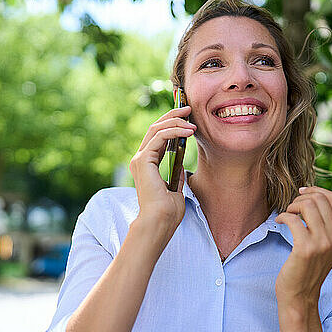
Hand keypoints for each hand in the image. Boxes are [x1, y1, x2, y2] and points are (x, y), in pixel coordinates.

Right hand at [129, 105, 195, 227]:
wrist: (160, 222)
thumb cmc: (167, 211)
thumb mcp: (176, 188)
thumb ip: (176, 174)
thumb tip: (181, 164)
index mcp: (146, 165)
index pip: (157, 137)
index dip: (171, 124)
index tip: (187, 119)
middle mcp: (140, 160)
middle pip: (155, 128)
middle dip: (172, 116)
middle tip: (189, 109)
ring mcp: (140, 159)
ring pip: (156, 129)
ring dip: (175, 121)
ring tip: (192, 121)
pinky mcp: (143, 160)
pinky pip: (159, 137)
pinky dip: (174, 131)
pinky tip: (187, 131)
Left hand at [274, 186, 331, 303]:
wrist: (300, 294)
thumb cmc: (308, 267)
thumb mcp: (326, 245)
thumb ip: (327, 225)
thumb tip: (315, 195)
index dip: (315, 190)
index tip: (302, 192)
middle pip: (320, 199)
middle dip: (301, 198)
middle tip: (292, 208)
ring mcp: (324, 244)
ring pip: (308, 205)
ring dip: (292, 206)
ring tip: (287, 214)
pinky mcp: (306, 248)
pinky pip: (293, 219)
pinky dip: (283, 216)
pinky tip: (279, 222)